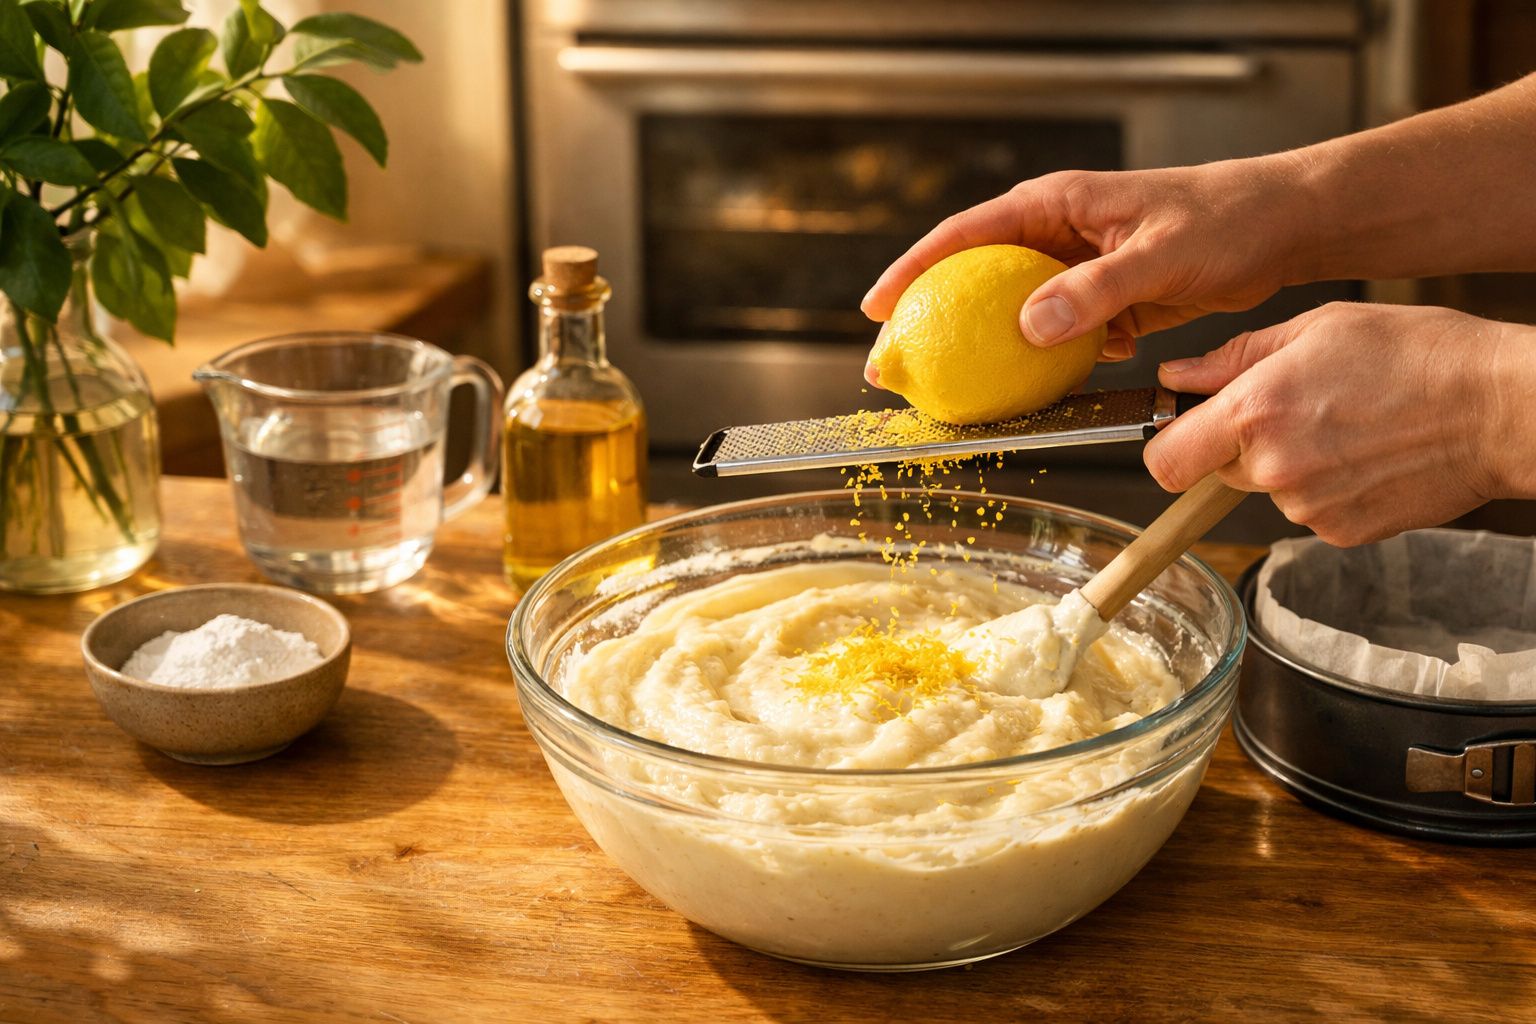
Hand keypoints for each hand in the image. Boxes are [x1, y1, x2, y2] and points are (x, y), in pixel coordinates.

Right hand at [860, 158, 1314, 365]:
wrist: (1280, 228)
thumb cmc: (1225, 219)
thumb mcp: (1159, 255)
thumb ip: (1095, 289)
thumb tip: (1028, 326)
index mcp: (1056, 204)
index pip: (966, 235)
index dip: (913, 270)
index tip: (876, 308)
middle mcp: (1057, 233)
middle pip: (975, 279)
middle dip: (932, 320)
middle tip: (895, 366)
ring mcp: (1076, 269)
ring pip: (1012, 313)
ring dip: (986, 352)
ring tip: (951, 393)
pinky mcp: (1102, 299)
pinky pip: (1055, 336)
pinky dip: (1043, 364)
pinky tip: (1038, 394)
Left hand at [1144, 303, 1530, 545]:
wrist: (1500, 407)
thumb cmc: (1418, 353)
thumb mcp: (1317, 328)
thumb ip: (1233, 358)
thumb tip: (1176, 377)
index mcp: (1256, 412)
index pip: (1165, 461)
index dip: (1167, 447)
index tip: (1180, 432)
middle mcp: (1274, 468)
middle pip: (1216, 471)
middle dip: (1239, 445)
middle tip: (1294, 409)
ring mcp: (1308, 507)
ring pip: (1266, 489)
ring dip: (1288, 464)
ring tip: (1344, 426)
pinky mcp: (1340, 532)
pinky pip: (1308, 510)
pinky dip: (1326, 486)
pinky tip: (1365, 454)